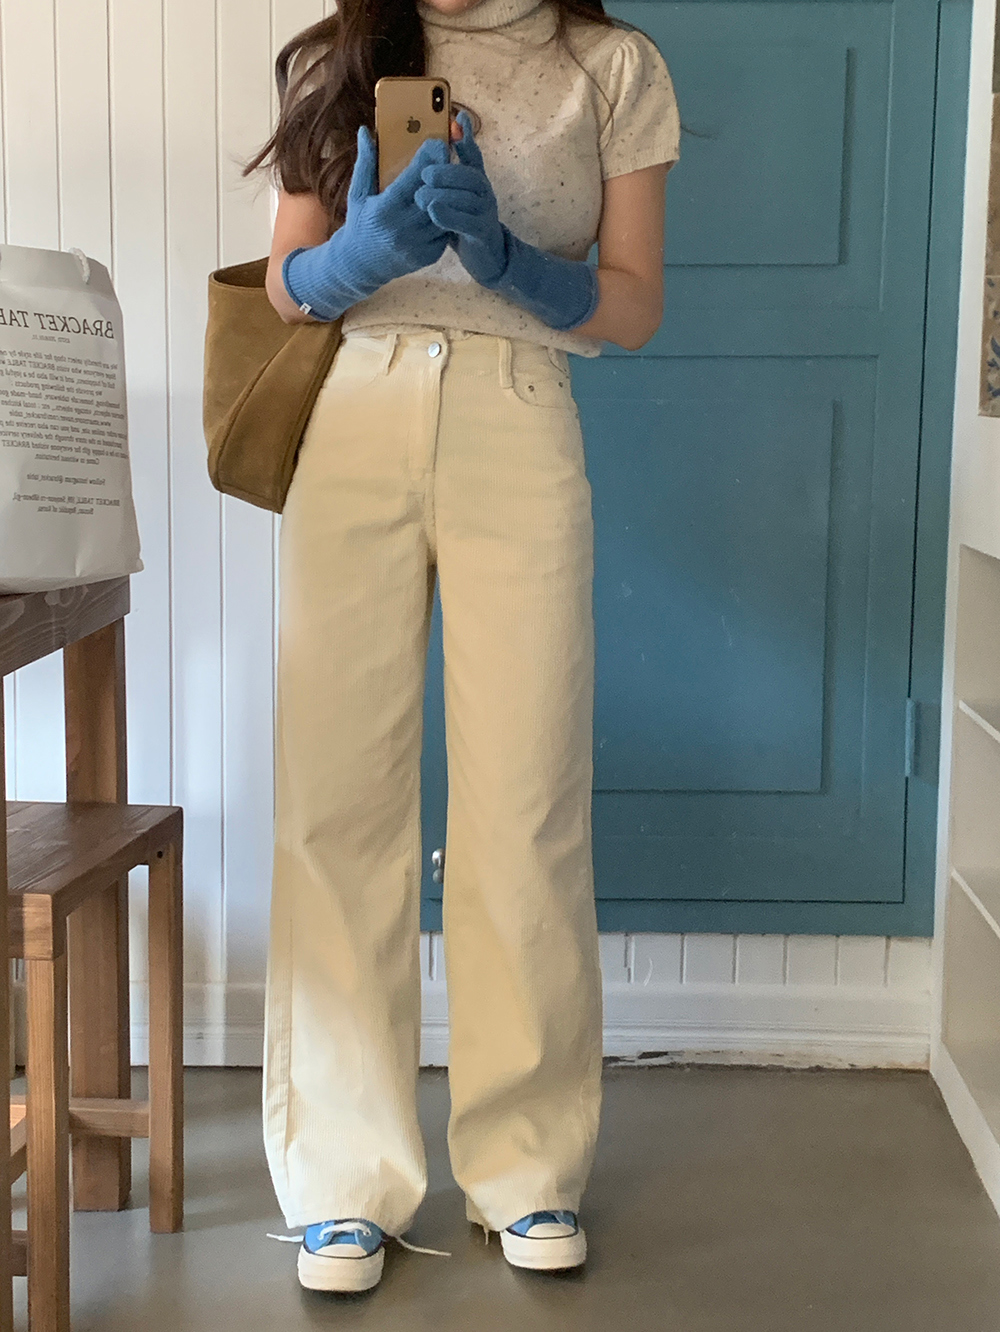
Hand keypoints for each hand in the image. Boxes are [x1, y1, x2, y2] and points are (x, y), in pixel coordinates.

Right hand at [282, 126, 451, 320]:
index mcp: (385, 209)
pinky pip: (446, 232)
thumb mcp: (358, 193)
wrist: (360, 266)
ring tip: (454, 178)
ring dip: (451, 194)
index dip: (428, 159)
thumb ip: (365, 163)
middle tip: (452, 157)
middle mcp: (402, 228)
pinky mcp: (428, 256)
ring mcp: (417, 245)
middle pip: (433, 194)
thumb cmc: (359, 224)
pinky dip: (450, 215)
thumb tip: (365, 131)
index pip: (413, 178)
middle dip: (444, 173)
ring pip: (444, 213)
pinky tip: (451, 203)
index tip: (437, 143)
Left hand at [413, 109, 509, 286]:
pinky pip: (468, 222)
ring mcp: (486, 212)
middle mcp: (484, 192)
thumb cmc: (464, 223)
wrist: (486, 257)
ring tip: (420, 196)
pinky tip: (434, 212)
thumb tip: (433, 146)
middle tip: (424, 174)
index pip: (473, 154)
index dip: (465, 136)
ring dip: (444, 194)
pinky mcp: (482, 233)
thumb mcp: (456, 195)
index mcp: (475, 180)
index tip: (455, 118)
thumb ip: (446, 173)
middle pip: (469, 175)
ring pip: (467, 198)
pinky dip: (450, 216)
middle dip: (447, 171)